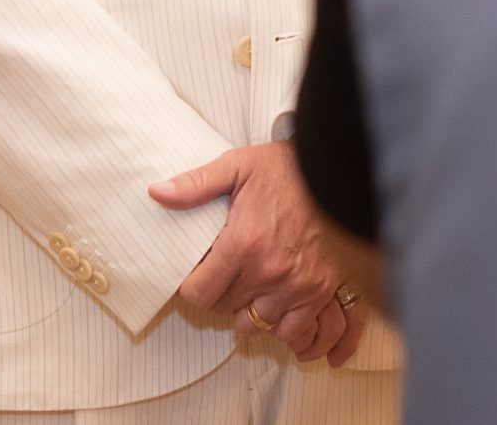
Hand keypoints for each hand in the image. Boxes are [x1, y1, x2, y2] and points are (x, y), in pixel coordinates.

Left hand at [151, 143, 354, 364]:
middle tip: (223, 276)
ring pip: (257, 325)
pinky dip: (282, 323)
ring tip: (249, 287)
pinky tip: (276, 303)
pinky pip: (295, 330)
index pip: (200, 294)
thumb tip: (157, 193)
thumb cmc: (289, 167)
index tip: (197, 275)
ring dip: (249, 310)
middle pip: (226, 310)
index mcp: (244, 244)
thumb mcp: (238, 165)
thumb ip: (196, 184)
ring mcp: (298, 286)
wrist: (339, 170)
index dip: (192, 287)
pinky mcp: (322, 291)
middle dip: (219, 296)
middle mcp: (270, 272)